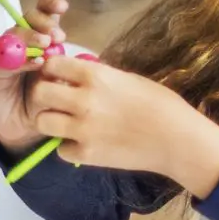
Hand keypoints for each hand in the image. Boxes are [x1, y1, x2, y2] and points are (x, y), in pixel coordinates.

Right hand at [0, 0, 72, 151]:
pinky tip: (34, 63)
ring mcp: (6, 55)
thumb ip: (65, 67)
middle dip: (42, 21)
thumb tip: (71, 54)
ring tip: (46, 44)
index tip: (62, 7)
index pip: (44, 14)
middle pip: (27, 19)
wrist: (25, 128)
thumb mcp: (62, 83)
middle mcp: (22, 43)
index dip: (50, 5)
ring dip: (30, 35)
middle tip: (57, 35)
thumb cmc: (47, 102)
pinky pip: (3, 59)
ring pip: (14, 34)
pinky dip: (19, 59)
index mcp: (42, 41)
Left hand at [26, 55, 218, 195]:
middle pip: (38, 92)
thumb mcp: (128, 79)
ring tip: (65, 123)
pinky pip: (60, 149)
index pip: (52, 65)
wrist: (179, 141)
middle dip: (44, 95)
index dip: (51, 70)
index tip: (56, 77)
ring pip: (41, 122)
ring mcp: (83, 129)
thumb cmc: (161, 105)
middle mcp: (83, 100)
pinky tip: (83, 143)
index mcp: (96, 77)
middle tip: (55, 101)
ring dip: (50, 122)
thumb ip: (99, 76)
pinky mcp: (86, 154)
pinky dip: (68, 147)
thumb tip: (76, 73)